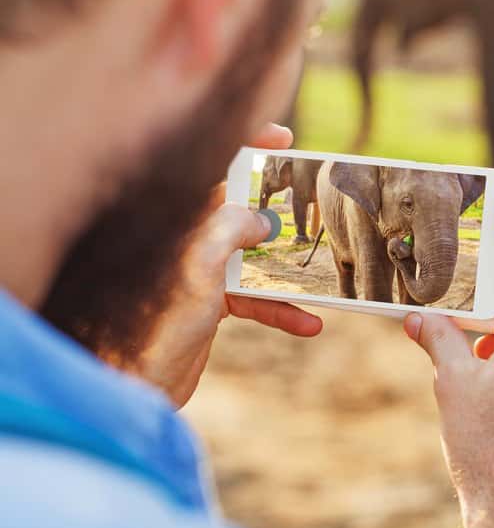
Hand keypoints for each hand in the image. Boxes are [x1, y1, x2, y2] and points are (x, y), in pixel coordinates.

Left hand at [137, 124, 321, 407]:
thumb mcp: (200, 263)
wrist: (134, 386)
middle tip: (316, 204)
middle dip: (280, 207)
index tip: (284, 140)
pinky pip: (255, 298)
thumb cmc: (154, 323)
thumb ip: (233, 228)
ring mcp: (201, 270)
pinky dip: (281, 309)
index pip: (211, 165)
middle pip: (241, 208)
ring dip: (290, 269)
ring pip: (255, 256)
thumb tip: (263, 221)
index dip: (247, 145)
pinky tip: (309, 324)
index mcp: (178, 218)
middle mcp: (189, 238)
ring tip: (325, 272)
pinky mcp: (212, 304)